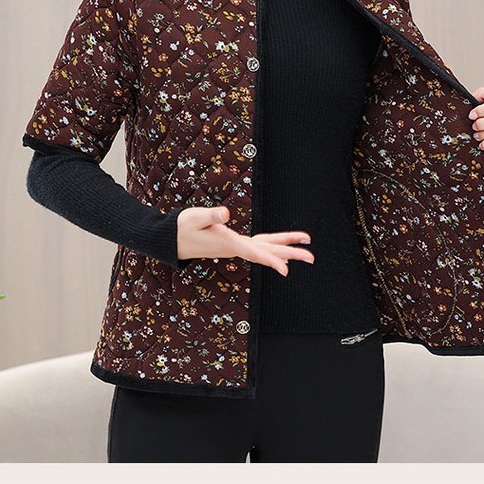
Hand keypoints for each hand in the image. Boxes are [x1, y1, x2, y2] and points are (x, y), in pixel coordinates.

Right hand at [176, 206, 314, 275]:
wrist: (171, 240)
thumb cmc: (182, 227)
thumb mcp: (195, 218)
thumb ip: (210, 215)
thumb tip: (225, 213)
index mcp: (228, 243)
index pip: (254, 253)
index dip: (271, 261)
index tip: (286, 270)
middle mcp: (236, 248)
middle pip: (267, 252)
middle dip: (289, 254)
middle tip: (312, 256)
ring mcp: (235, 247)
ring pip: (265, 249)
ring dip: (285, 248)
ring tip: (305, 248)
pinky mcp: (233, 243)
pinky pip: (259, 246)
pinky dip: (272, 247)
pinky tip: (281, 250)